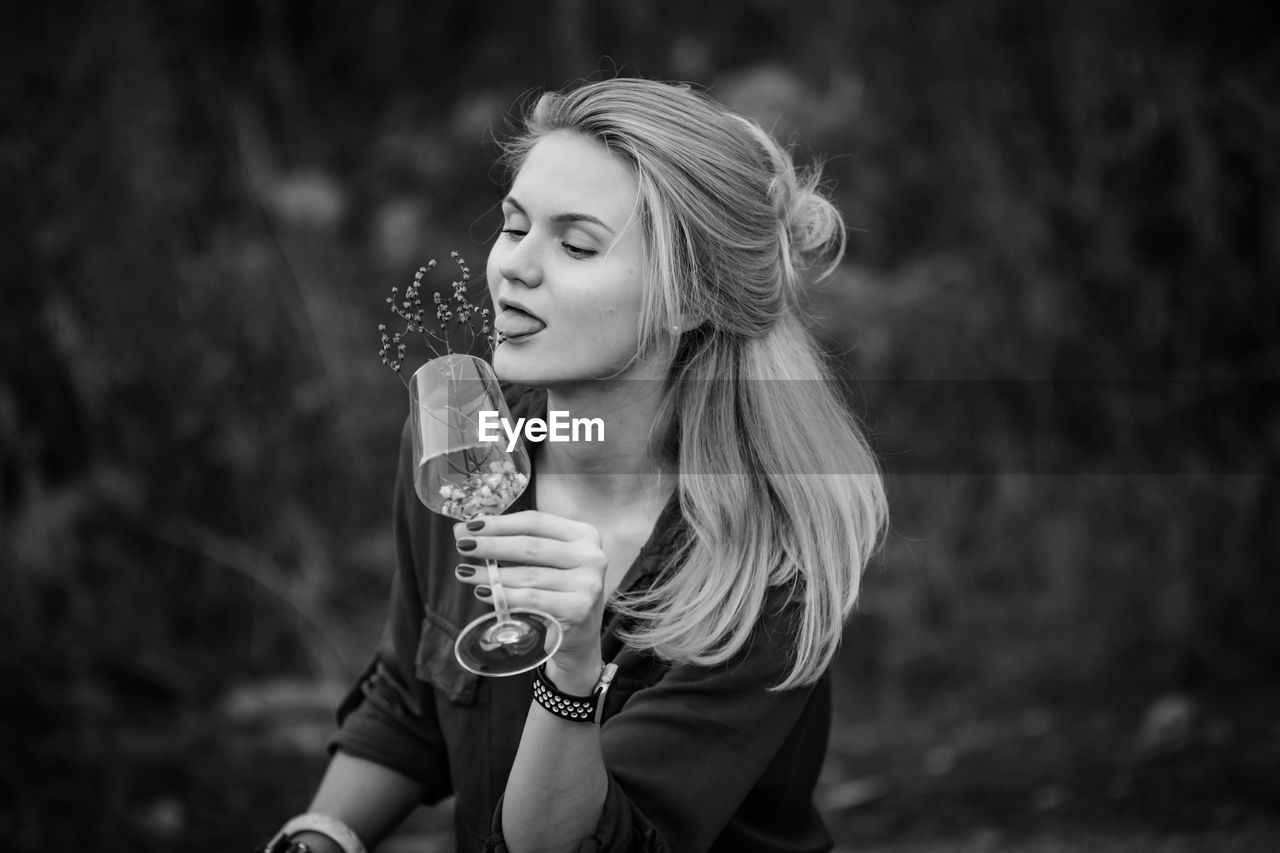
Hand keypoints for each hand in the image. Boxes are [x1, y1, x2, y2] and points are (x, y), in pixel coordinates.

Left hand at [453, 510, 606, 680]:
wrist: (580, 633)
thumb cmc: (555, 589)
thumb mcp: (541, 561)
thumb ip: (509, 543)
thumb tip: (461, 530)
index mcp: (584, 534)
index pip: (536, 522)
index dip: (501, 523)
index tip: (470, 525)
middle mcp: (591, 556)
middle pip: (531, 546)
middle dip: (492, 545)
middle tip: (462, 545)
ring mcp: (588, 583)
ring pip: (528, 575)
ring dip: (491, 573)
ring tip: (465, 572)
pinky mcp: (579, 608)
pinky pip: (532, 599)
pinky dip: (504, 596)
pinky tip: (483, 592)